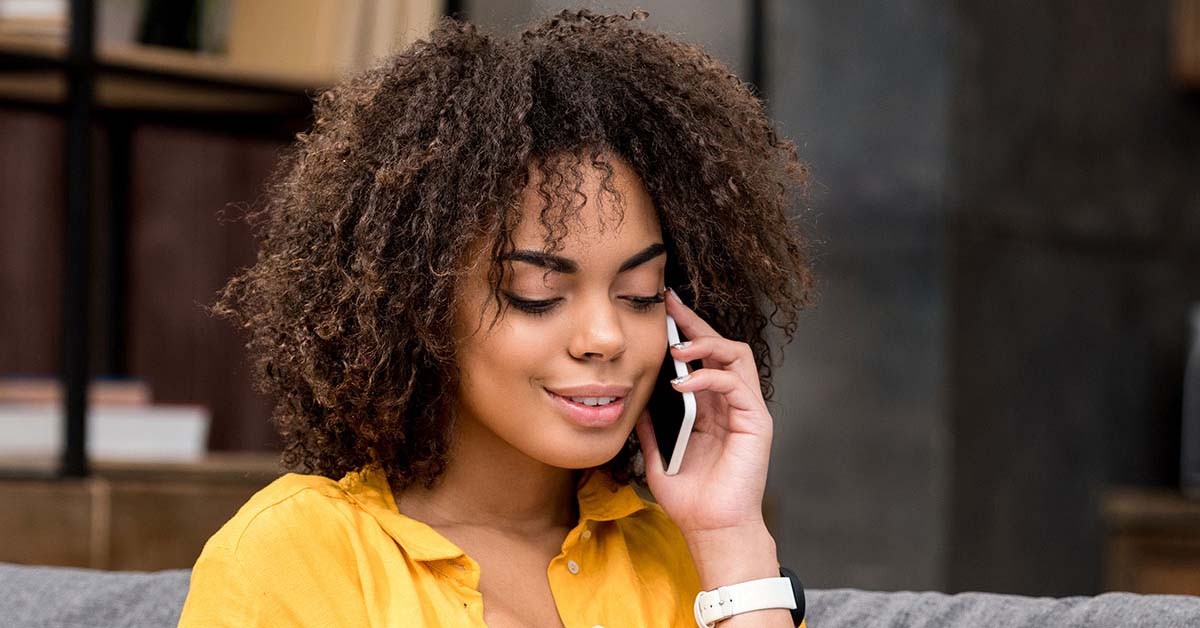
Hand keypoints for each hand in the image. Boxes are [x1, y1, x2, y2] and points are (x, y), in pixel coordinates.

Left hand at [634, 287, 774, 538]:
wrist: (711, 529)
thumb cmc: (690, 499)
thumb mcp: (658, 456)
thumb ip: (649, 428)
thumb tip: (631, 402)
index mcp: (711, 407)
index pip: (703, 357)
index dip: (685, 331)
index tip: (662, 310)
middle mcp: (732, 403)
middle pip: (722, 346)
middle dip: (695, 322)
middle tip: (670, 304)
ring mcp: (747, 410)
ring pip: (736, 355)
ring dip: (706, 343)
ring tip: (677, 347)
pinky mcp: (756, 422)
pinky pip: (735, 384)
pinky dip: (708, 377)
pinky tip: (681, 383)